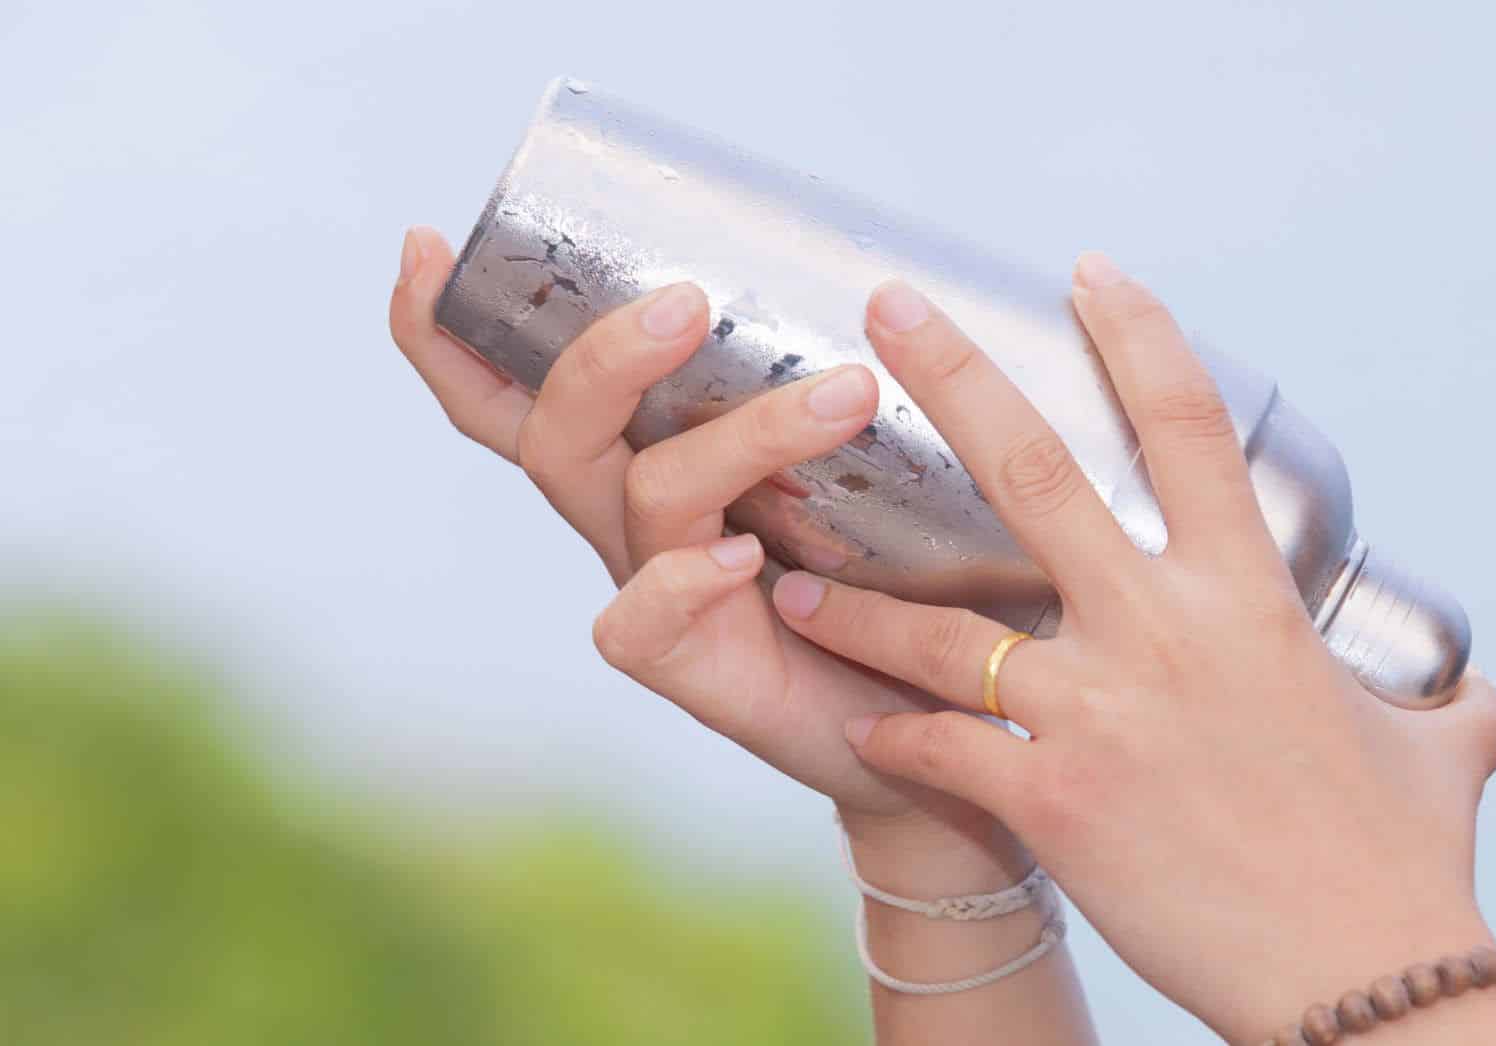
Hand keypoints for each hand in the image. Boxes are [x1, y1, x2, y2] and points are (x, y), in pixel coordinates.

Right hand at [385, 227, 1020, 860]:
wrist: (951, 708)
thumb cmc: (906, 561)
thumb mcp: (873, 451)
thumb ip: (851, 372)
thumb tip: (897, 274)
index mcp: (646, 449)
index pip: (522, 386)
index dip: (452, 328)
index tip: (424, 242)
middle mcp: (634, 517)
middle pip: (557, 431)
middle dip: (603, 359)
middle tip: (687, 303)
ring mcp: (660, 589)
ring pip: (643, 496)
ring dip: (740, 437)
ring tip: (848, 395)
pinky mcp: (694, 666)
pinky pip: (642, 622)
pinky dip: (684, 579)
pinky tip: (746, 555)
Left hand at [766, 253, 1495, 1042]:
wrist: (1366, 985)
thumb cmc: (1402, 865)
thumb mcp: (1442, 754)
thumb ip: (1450, 708)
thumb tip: (1480, 699)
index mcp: (1249, 599)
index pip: (1189, 426)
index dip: (1136, 336)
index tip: (1087, 275)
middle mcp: (1163, 632)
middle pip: (1031, 473)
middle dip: (950, 376)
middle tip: (887, 310)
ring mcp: (1100, 712)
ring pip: (941, 630)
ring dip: (858, 599)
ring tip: (786, 571)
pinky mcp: (1055, 801)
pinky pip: (941, 750)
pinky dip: (894, 736)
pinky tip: (862, 732)